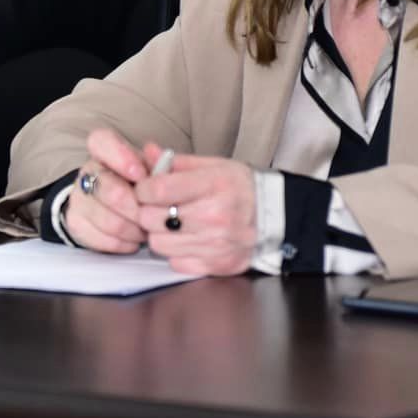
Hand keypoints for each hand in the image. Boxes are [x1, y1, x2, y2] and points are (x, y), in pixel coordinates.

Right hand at [60, 127, 155, 253]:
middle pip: (112, 192)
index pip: (101, 142)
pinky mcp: (76, 223)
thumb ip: (155, 162)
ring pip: (111, 222)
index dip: (121, 157)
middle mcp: (87, 172)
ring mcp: (78, 198)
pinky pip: (105, 240)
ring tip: (145, 229)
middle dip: (139, 209)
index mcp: (104, 152)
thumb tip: (155, 152)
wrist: (108, 207)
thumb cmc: (135, 185)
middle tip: (154, 216)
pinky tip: (132, 239)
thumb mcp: (147, 169)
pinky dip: (125, 243)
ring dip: (135, 230)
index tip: (140, 175)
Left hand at [134, 154, 258, 275]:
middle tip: (156, 206)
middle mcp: (214, 216)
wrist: (274, 216)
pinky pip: (176, 263)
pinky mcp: (217, 265)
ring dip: (159, 234)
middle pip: (151, 219)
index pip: (158, 190)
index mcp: (213, 185)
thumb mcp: (213, 165)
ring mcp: (216, 244)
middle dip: (147, 211)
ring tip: (171, 224)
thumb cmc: (239, 187)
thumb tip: (147, 152)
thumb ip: (177, 162)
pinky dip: (175, 253)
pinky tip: (186, 240)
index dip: (143, 188)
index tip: (146, 188)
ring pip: (159, 244)